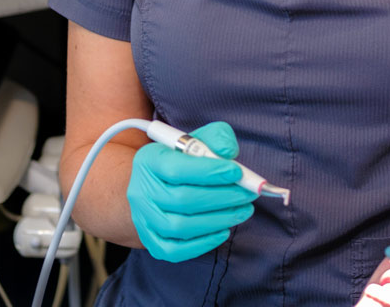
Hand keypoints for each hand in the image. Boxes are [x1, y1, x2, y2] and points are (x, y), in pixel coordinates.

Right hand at [126, 121, 256, 261]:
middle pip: (182, 200)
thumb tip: (228, 152)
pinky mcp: (152, 242)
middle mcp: (141, 191)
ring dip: (218, 220)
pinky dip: (204, 243)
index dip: (209, 172)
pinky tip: (224, 230)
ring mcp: (144, 220)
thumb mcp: (199, 140)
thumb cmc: (184, 160)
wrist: (157, 185)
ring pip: (180, 227)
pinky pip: (176, 251)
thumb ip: (216, 138)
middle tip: (248, 194)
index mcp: (149, 160)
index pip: (176, 169)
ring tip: (243, 210)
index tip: (237, 172)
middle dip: (222, 198)